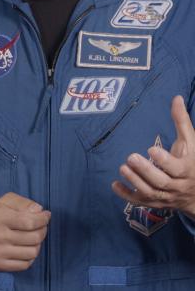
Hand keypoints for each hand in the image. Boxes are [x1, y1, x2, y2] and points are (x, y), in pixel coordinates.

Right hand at [0, 192, 50, 270]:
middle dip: (42, 231)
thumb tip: (39, 210)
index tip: (46, 216)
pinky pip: (25, 265)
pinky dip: (30, 257)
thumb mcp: (4, 202)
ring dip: (37, 244)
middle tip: (40, 227)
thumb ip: (23, 202)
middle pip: (34, 238)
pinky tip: (25, 249)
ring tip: (32, 238)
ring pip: (32, 252)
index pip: (30, 222)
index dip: (43, 219)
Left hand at [112, 95, 194, 216]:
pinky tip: (114, 185)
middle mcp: (177, 186)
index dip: (165, 160)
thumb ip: (182, 122)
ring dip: (135, 182)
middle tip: (131, 157)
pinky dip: (127, 195)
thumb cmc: (192, 161)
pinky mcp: (155, 203)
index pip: (176, 168)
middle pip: (161, 182)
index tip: (151, 148)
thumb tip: (176, 98)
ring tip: (122, 167)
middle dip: (146, 171)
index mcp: (187, 170)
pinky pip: (140, 202)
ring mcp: (166, 196)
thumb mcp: (191, 142)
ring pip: (150, 193)